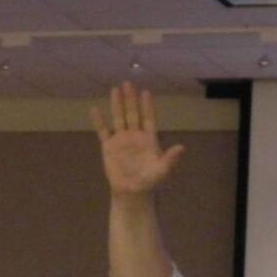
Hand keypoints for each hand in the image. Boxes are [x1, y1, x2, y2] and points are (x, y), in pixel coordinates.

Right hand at [91, 81, 184, 195]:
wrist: (132, 193)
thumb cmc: (149, 182)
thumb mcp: (162, 170)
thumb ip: (171, 158)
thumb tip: (182, 147)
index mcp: (148, 140)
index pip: (148, 118)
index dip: (147, 106)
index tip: (146, 92)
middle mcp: (135, 136)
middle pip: (132, 114)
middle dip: (131, 99)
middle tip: (128, 83)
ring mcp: (121, 141)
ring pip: (119, 118)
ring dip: (117, 104)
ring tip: (115, 89)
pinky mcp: (109, 148)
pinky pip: (103, 131)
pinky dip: (99, 121)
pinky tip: (95, 109)